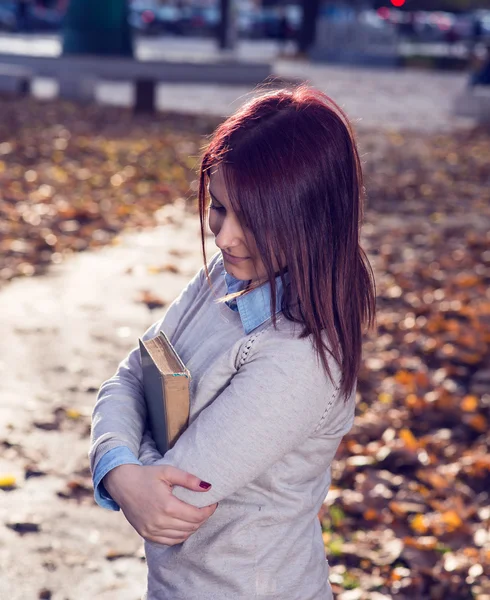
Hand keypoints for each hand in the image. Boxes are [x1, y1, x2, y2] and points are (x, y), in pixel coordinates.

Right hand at [103, 464, 217, 545]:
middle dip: (203, 518)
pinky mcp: (147, 535)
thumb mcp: (168, 471)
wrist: (122, 484)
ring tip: (196, 515)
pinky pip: (170, 541)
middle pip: (191, 527)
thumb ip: (188, 479)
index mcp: (167, 506)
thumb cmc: (146, 475)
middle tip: (206, 508)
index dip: (208, 511)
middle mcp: (159, 521)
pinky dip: (181, 535)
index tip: (213, 503)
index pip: (196, 516)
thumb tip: (208, 487)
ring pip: (182, 536)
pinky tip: (184, 525)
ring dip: (193, 527)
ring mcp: (152, 531)